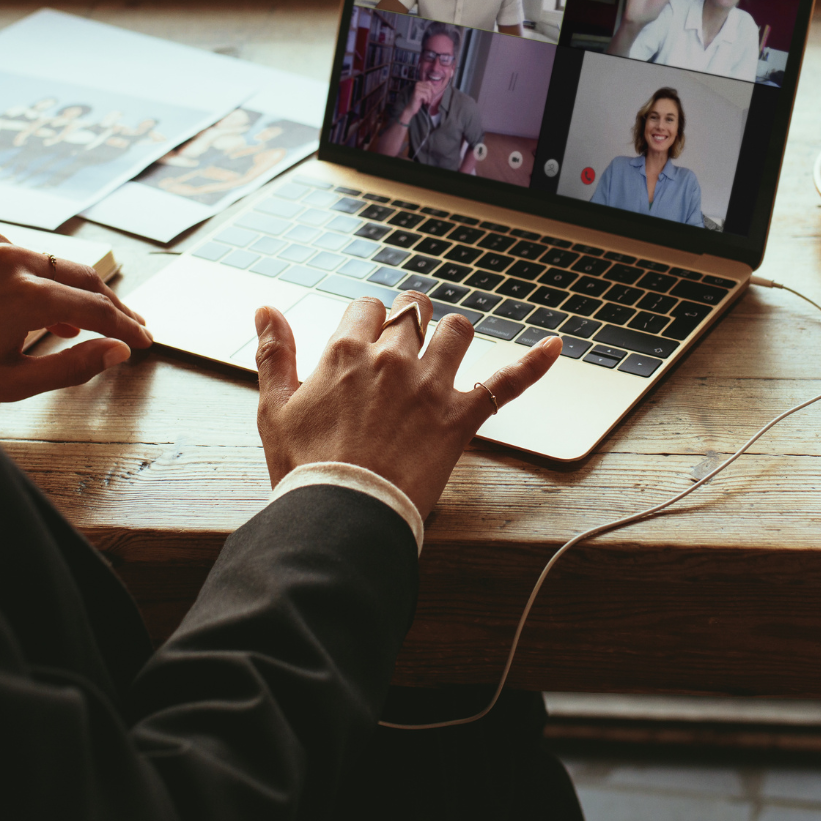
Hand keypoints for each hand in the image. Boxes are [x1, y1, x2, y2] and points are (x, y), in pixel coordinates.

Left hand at [0, 231, 152, 403]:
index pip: (97, 309)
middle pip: (85, 279)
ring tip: (101, 322)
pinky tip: (55, 310)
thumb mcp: (10, 382)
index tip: (146, 342)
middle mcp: (13, 260)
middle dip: (114, 306)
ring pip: (59, 266)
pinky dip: (49, 281)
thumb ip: (72, 367)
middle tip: (135, 329)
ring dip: (83, 293)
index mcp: (24, 296)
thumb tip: (119, 354)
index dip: (126, 328)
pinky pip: (30, 259)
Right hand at [254, 292, 561, 518]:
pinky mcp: (460, 415)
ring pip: (456, 332)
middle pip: (412, 311)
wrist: (342, 513)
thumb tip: (266, 311)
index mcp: (346, 351)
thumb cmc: (306, 468)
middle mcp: (392, 358)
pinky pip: (505, 382)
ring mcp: (430, 384)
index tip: (365, 337)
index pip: (365, 307)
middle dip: (411, 318)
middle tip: (408, 337)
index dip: (366, 320)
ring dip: (453, 335)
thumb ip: (273, 353)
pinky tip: (554, 347)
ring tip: (449, 347)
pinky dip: (533, 363)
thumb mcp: (274, 408)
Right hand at [402, 80, 433, 123]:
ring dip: (429, 98)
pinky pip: (425, 95)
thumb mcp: (424, 93)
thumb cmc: (419, 101)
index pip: (429, 83)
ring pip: (428, 91)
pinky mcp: (416, 93)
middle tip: (428, 100)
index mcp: (419, 83)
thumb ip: (428, 89)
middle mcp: (417, 84)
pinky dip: (426, 100)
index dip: (432, 88)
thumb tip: (436, 89)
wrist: (412, 107)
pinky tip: (423, 102)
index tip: (434, 93)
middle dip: (430, 95)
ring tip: (426, 101)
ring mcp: (416, 88)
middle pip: (429, 88)